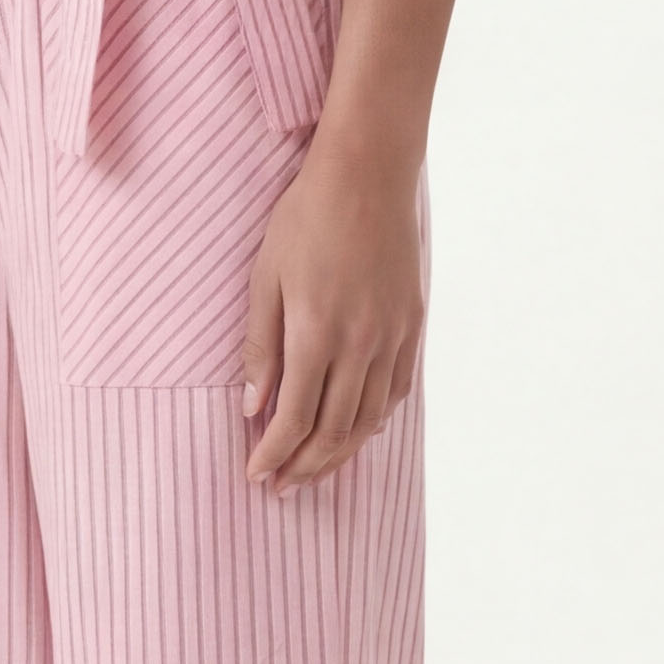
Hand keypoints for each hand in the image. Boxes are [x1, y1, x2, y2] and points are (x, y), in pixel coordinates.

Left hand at [237, 134, 421, 488]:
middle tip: (280, 487)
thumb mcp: (265, 277)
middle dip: (303, 466)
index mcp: (315, 334)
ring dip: (339, 454)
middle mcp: (359, 345)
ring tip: (314, 471)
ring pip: (368, 420)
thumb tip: (252, 406)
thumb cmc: (305, 219)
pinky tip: (356, 432)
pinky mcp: (412, 326)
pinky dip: (373, 421)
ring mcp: (391, 338)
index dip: (272, 455)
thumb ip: (260, 346)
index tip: (256, 475)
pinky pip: (395, 392)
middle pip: (332, 431)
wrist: (368, 175)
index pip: (292, 419)